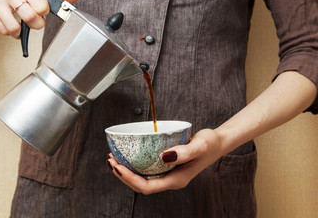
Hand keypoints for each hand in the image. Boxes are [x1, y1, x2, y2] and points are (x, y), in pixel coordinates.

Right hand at [0, 0, 77, 37]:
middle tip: (34, 20)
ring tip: (21, 23)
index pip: (41, 6)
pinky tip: (10, 23)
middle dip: (36, 24)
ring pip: (14, 28)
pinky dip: (10, 32)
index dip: (44, 11)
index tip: (41, 10)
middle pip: (30, 18)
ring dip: (21, 30)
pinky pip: (4, 31)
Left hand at [107, 129, 224, 194]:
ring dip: (127, 170)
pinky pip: (147, 169)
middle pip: (141, 185)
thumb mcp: (200, 145)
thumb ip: (185, 152)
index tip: (117, 166)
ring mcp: (168, 174)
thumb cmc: (211, 144)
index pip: (147, 187)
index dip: (129, 179)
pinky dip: (135, 163)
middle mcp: (170, 179)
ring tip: (114, 157)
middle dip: (123, 175)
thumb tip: (164, 156)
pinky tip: (129, 154)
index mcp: (176, 180)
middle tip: (111, 160)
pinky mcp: (167, 166)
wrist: (218, 142)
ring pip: (143, 177)